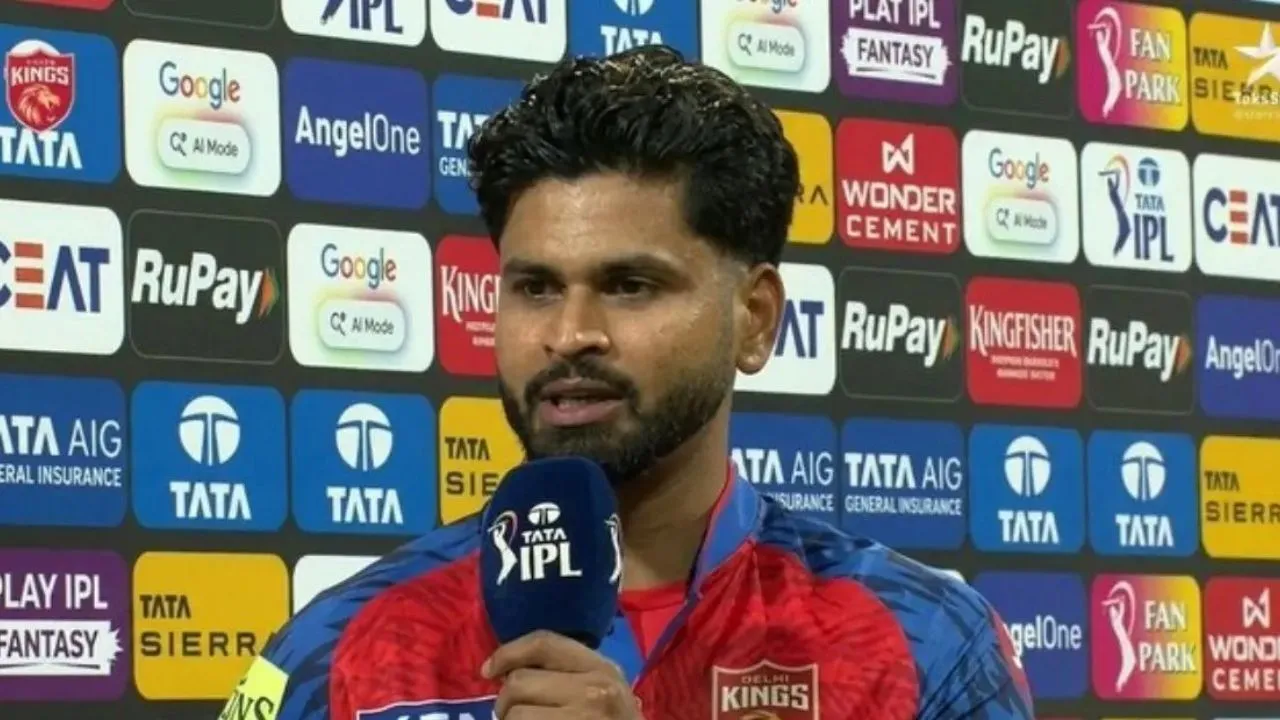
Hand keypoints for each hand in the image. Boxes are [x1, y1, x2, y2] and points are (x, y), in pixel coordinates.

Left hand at [482, 630, 642, 719]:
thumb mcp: (603, 689)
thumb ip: (566, 673)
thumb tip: (506, 670)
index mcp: (602, 668)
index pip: (544, 643)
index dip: (508, 652)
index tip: (487, 670)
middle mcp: (595, 691)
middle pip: (520, 682)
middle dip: (505, 702)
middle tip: (511, 716)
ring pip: (515, 715)